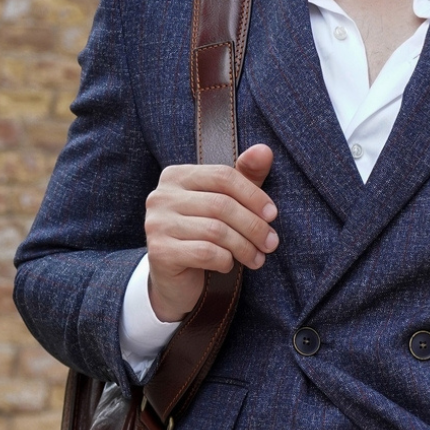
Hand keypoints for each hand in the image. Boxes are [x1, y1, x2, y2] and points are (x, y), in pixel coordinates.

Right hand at [144, 144, 276, 322]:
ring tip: (258, 258)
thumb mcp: (226, 203)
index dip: (253, 195)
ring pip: (216, 230)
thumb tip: (265, 150)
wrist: (175, 279)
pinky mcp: (159, 252)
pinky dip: (225, 260)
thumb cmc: (203, 235)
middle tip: (271, 243)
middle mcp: (161, 196)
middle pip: (221, 204)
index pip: (223, 176)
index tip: (273, 215)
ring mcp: (156, 224)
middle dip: (253, 226)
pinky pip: (205, 252)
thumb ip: (245, 176)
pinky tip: (229, 264)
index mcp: (176, 176)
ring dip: (244, 247)